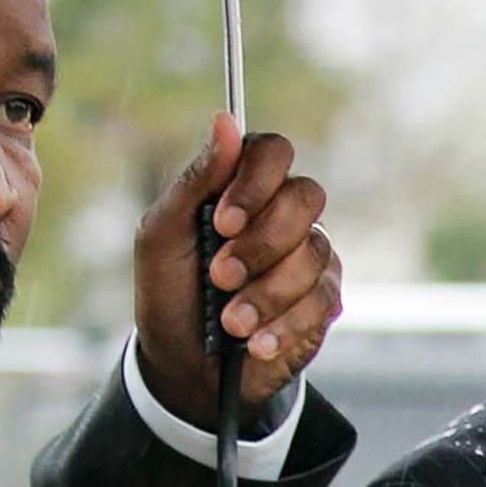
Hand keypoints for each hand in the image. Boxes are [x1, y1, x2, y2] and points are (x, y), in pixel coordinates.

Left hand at [132, 110, 339, 426]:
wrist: (185, 367)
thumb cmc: (170, 294)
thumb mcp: (162, 236)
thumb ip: (194, 180)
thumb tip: (224, 119)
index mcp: (243, 187)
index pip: (273, 151)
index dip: (255, 182)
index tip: (223, 223)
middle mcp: (283, 215)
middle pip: (305, 198)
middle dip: (261, 244)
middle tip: (220, 277)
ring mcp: (309, 257)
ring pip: (313, 255)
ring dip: (266, 294)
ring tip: (230, 323)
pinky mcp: (323, 302)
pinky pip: (322, 302)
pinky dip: (283, 325)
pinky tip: (255, 342)